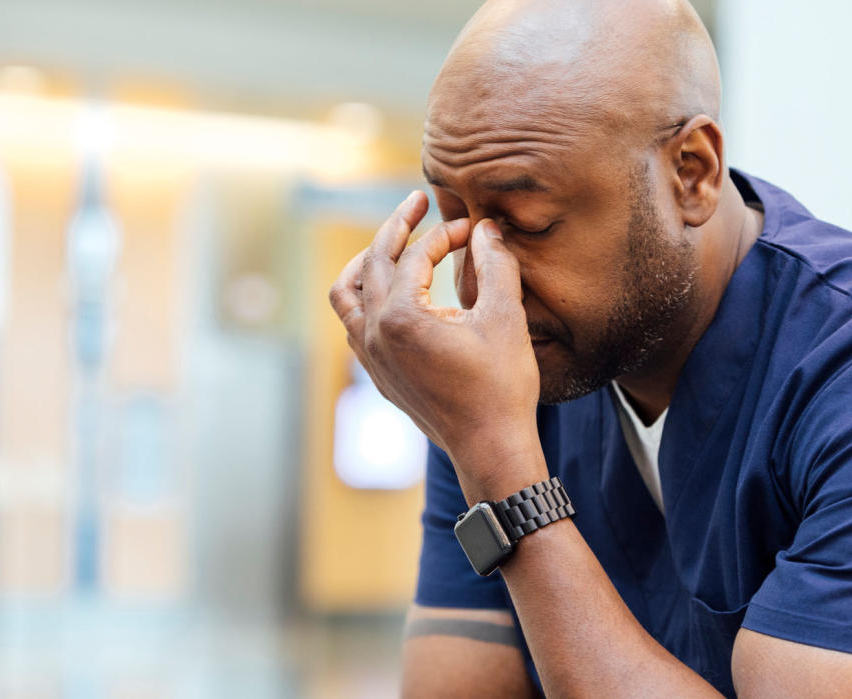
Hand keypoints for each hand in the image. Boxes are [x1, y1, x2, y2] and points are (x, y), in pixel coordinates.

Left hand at [328, 191, 545, 500]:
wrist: (490, 449)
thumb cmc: (502, 386)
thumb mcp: (505, 317)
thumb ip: (494, 264)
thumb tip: (486, 227)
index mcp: (401, 317)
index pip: (414, 257)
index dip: (443, 234)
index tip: (470, 227)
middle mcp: (375, 334)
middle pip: (372, 264)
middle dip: (395, 229)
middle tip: (416, 204)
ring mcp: (370, 357)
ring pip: (346, 296)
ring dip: (365, 264)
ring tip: (386, 245)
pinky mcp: (376, 375)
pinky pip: (352, 325)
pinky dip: (363, 299)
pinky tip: (388, 295)